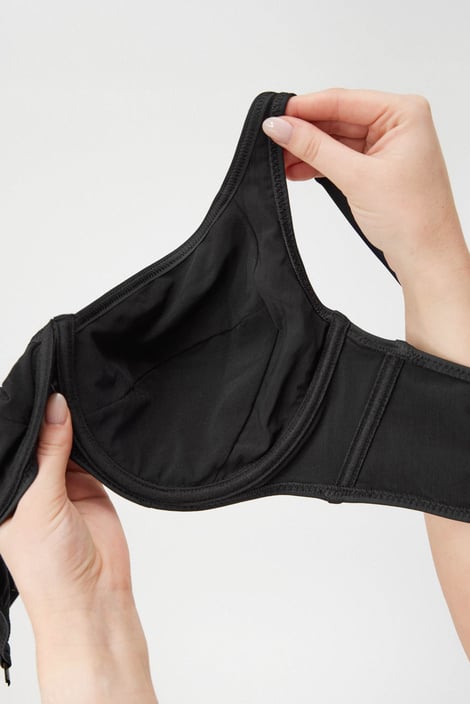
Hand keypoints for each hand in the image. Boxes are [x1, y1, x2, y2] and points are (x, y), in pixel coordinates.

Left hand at [0, 392, 132, 630]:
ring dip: (66, 421)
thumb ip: (49, 453)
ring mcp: (57, 483)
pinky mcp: (86, 483)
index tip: (28, 384)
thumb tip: (55, 405)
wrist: (93, 596)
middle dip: (42, 415)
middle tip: (50, 377)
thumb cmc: (48, 566)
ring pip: (60, 439)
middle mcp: (27, 485)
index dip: (17, 418)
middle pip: (33, 438)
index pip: (7, 444)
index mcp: (2, 491)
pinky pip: (86, 450)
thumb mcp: (39, 502)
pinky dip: (89, 434)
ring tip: (70, 387)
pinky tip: (88, 412)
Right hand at [262, 87, 468, 286]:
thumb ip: (315, 148)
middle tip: (271, 141)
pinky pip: (341, 158)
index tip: (274, 116)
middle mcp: (397, 124)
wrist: (427, 257)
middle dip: (304, 132)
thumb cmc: (413, 217)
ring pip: (336, 140)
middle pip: (338, 119)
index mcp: (403, 113)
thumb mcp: (357, 177)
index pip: (343, 100)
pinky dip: (319, 164)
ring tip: (279, 161)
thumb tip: (281, 126)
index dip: (305, 108)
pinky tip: (296, 171)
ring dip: (308, 151)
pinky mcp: (378, 169)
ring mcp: (387, 147)